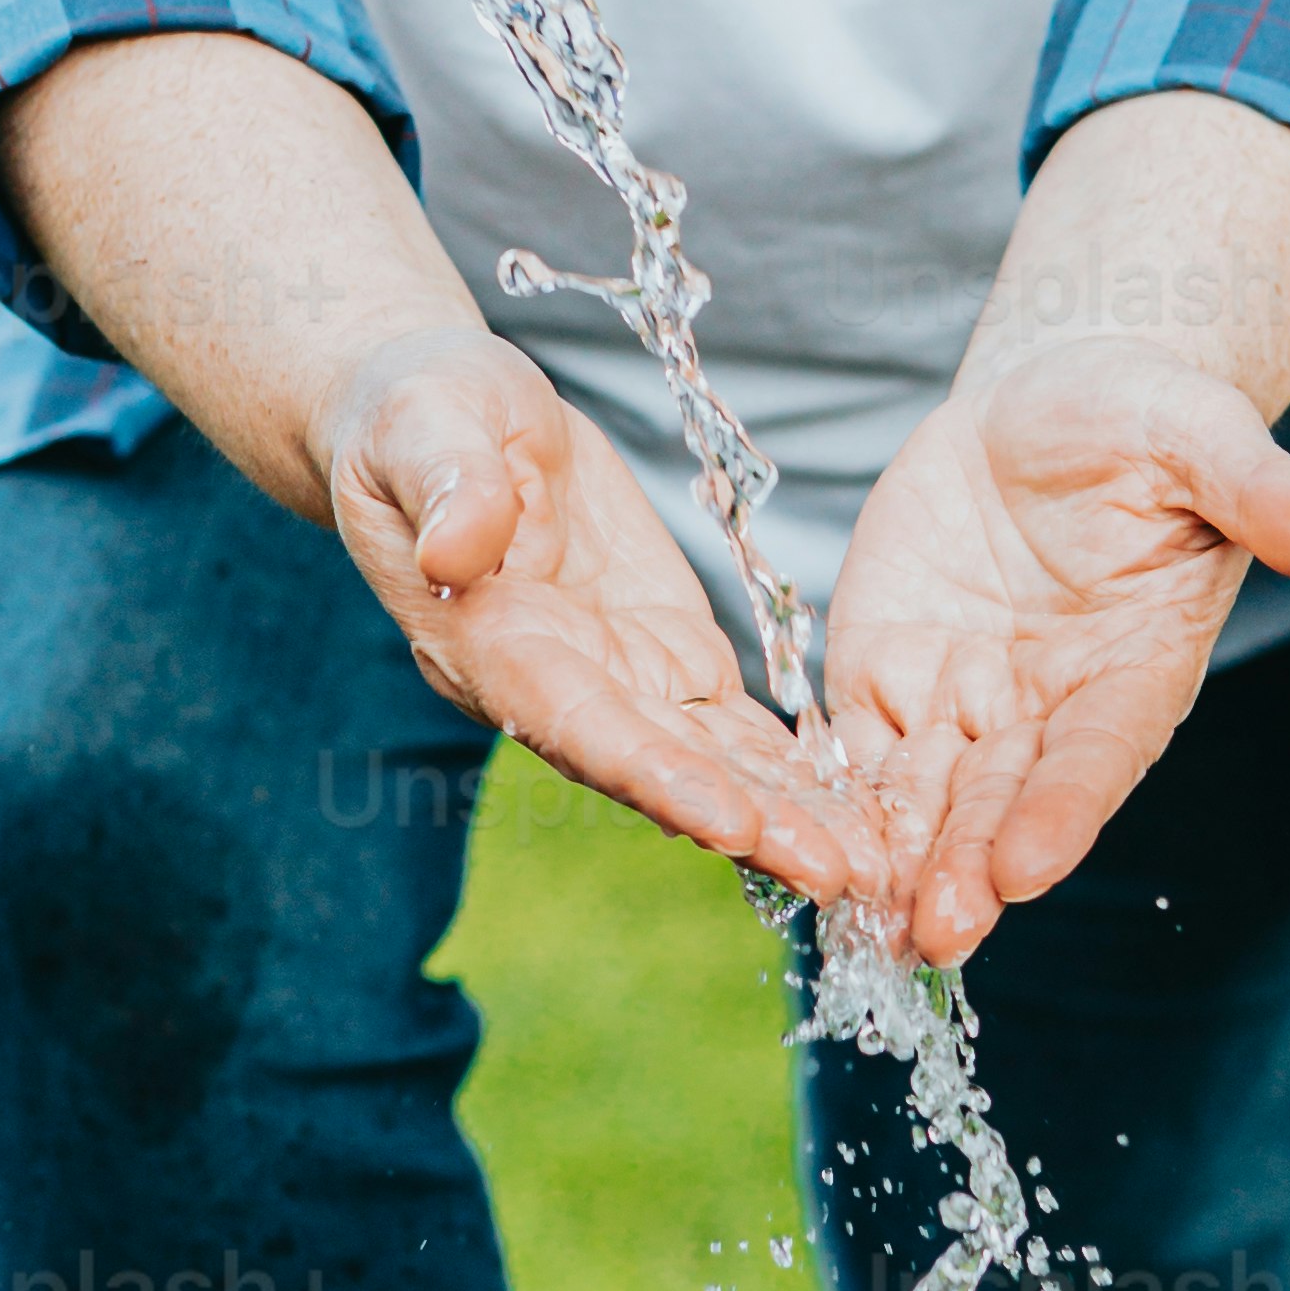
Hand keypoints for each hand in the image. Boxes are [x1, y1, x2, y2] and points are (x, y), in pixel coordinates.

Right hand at [319, 320, 865, 898]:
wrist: (436, 420)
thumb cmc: (417, 416)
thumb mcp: (424, 424)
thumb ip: (449, 486)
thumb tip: (457, 547)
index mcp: (489, 645)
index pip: (579, 726)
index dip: (657, 776)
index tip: (730, 825)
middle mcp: (555, 687)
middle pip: (661, 771)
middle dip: (749, 825)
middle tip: (838, 874)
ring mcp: (616, 678)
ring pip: (710, 762)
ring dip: (787, 816)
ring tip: (872, 866)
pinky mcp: (663, 652)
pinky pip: (732, 724)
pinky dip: (793, 768)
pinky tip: (862, 807)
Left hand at [821, 350, 1289, 964]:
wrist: (1049, 398)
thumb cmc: (1145, 414)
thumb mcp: (1205, 438)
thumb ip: (1278, 500)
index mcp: (1135, 670)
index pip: (1098, 755)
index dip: (1062, 810)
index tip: (1027, 867)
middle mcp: (1048, 710)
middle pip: (1004, 802)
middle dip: (967, 867)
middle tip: (933, 933)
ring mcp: (965, 703)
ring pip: (923, 799)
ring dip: (892, 861)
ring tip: (859, 924)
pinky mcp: (887, 677)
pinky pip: (851, 754)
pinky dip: (824, 804)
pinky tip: (793, 853)